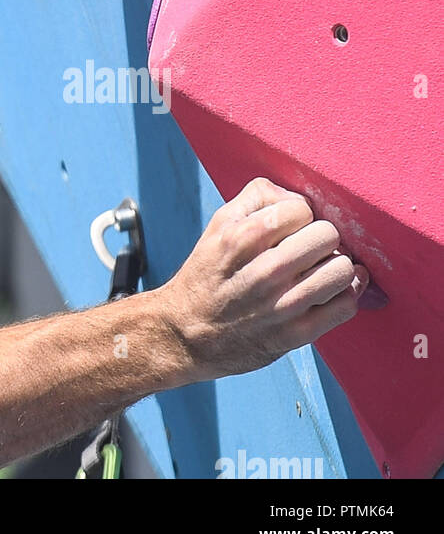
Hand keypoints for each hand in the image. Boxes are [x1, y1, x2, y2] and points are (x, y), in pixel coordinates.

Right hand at [162, 177, 369, 381]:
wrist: (187, 334)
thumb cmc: (209, 272)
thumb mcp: (217, 225)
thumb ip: (256, 197)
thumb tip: (298, 199)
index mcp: (239, 238)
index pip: (300, 209)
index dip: (301, 214)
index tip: (293, 227)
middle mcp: (262, 271)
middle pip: (326, 236)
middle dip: (324, 237)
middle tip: (314, 247)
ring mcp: (280, 306)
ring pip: (341, 271)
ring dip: (340, 265)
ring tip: (326, 266)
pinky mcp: (294, 336)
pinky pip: (344, 306)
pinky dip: (347, 294)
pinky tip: (334, 289)